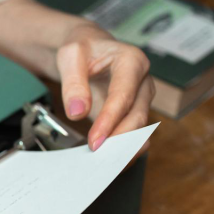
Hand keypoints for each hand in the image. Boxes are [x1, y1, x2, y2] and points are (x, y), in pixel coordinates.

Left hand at [55, 24, 155, 150]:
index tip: (95, 140)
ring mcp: (140, 99)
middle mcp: (142, 82)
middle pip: (137, 116)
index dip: (110, 120)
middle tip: (97, 156)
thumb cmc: (82, 49)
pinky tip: (108, 162)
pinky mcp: (132, 114)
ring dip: (123, 149)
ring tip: (104, 165)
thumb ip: (73, 82)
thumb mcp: (71, 55)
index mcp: (131, 61)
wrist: (88, 49)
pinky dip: (122, 150)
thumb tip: (78, 111)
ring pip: (139, 129)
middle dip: (118, 139)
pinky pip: (132, 135)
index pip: (123, 95)